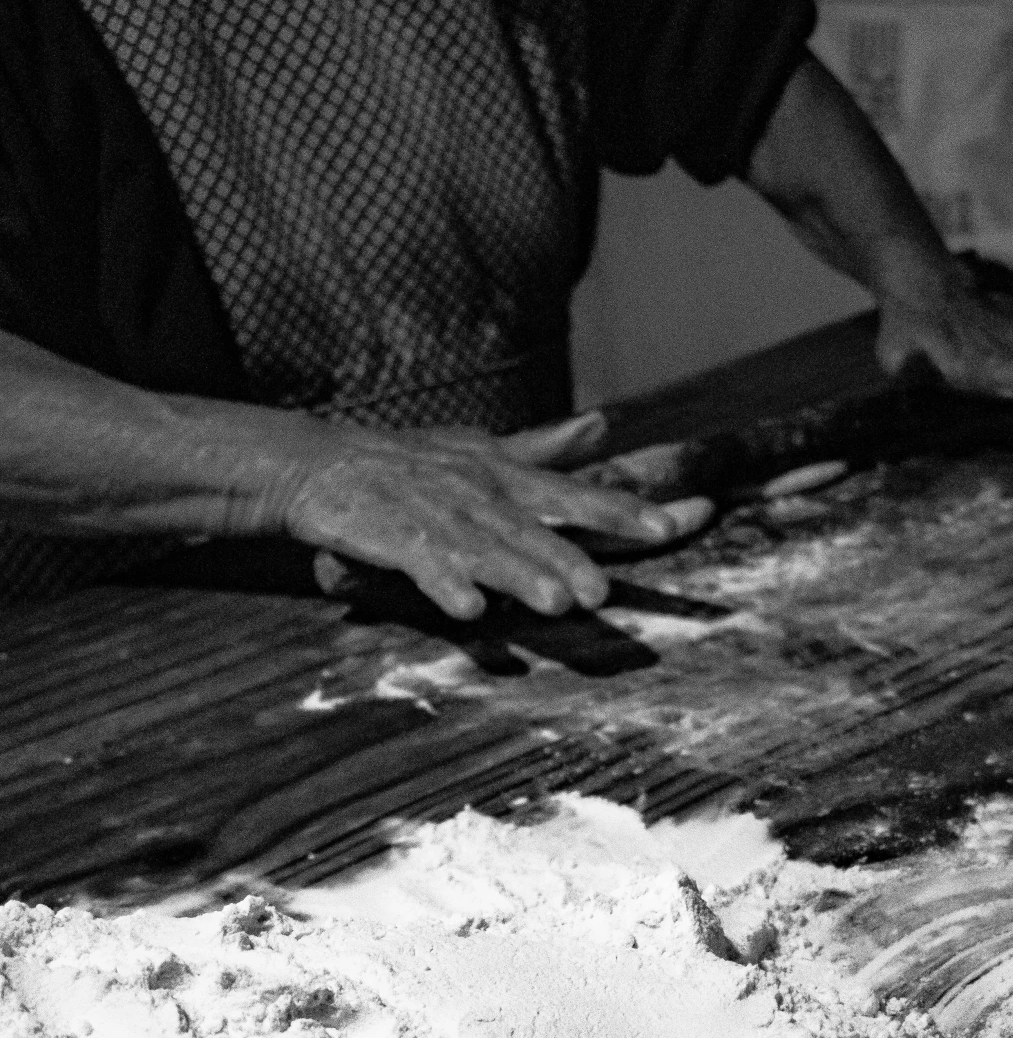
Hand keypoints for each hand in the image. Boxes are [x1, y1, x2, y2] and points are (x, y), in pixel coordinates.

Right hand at [279, 409, 711, 620]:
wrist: (317, 463)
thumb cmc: (408, 461)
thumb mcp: (481, 449)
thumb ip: (545, 447)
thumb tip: (603, 426)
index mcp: (502, 474)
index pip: (571, 493)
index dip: (619, 510)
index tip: (669, 526)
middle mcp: (476, 492)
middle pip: (531, 529)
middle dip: (569, 558)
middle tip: (604, 593)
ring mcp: (434, 515)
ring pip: (485, 550)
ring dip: (520, 576)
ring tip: (558, 605)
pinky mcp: (391, 537)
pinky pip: (423, 564)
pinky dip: (445, 584)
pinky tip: (468, 611)